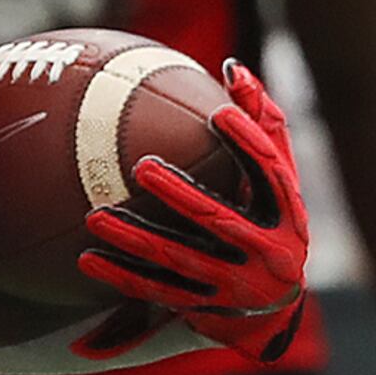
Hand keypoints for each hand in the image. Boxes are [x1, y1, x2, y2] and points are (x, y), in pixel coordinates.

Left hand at [78, 58, 312, 356]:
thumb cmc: (272, 219)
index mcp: (289, 214)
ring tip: (96, 217)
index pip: (270, 174)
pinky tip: (86, 259)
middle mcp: (268, 252)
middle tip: (143, 167)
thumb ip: (263, 124)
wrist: (274, 306)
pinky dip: (122, 276)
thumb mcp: (280, 178)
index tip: (218, 114)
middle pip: (220, 220)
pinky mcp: (205, 307)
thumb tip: (232, 67)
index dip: (247, 144)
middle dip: (182, 195)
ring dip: (136, 239)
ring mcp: (235, 285)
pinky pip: (158, 292)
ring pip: (180, 260)